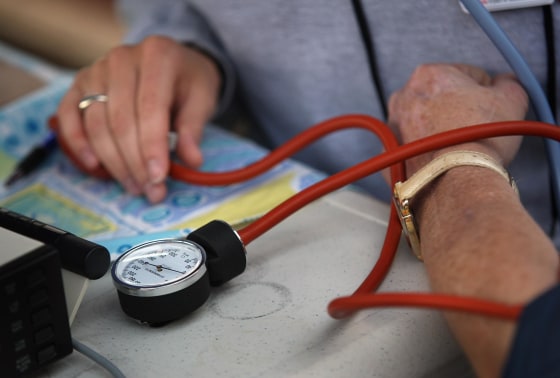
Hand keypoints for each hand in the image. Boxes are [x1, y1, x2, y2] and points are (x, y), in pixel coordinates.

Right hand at [56, 36, 221, 202]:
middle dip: (135, 163)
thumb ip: (194, 128)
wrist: (172, 62)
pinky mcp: (80, 83)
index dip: (152, 147)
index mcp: (158, 55)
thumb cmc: (188, 83)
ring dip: (113, 162)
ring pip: (97, 123)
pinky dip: (77, 143)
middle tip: (150, 190)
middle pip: (121, 121)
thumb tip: (192, 161)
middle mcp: (122, 58)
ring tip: (133, 185)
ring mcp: (97, 69)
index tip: (158, 178)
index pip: (150, 108)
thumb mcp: (203, 99)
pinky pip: (68, 115)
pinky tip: (94, 165)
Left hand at [387, 63, 527, 175]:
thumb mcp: (511, 100)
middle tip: (477, 129)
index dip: (486, 91)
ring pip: (425, 122)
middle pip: (441, 97)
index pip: (466, 74)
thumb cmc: (478, 139)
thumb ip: (508, 83)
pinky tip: (445, 160)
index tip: (492, 108)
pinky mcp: (391, 154)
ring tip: (461, 146)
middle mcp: (402, 97)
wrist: (453, 182)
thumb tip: (504, 83)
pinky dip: (428, 150)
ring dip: (441, 130)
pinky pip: (415, 146)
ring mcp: (393, 127)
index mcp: (428, 74)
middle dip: (458, 109)